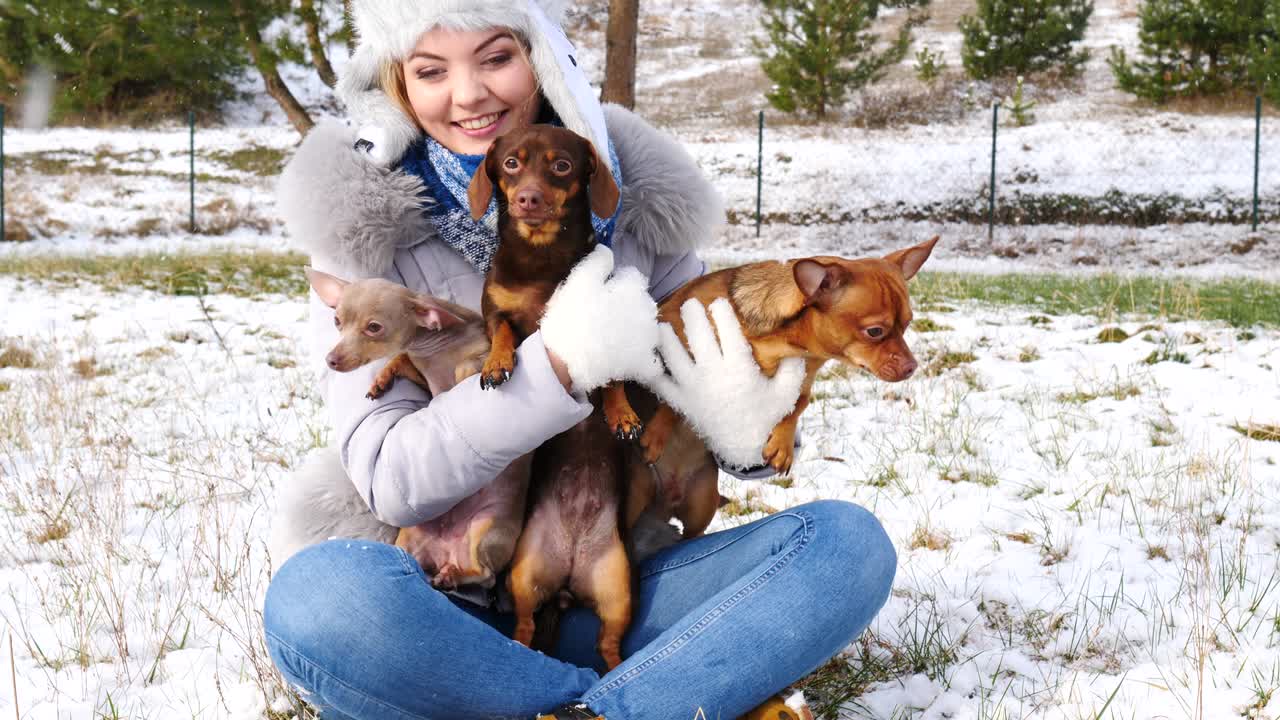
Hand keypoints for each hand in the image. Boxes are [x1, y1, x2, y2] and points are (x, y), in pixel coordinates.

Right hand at [540, 246, 662, 392]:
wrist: (567, 360)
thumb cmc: (571, 316)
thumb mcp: (579, 280)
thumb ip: (598, 261)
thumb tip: (607, 249)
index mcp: (635, 288)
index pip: (630, 277)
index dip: (612, 283)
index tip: (596, 294)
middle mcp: (648, 310)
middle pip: (639, 301)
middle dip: (625, 304)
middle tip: (599, 315)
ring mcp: (647, 338)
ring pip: (644, 326)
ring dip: (633, 328)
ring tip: (607, 336)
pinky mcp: (642, 362)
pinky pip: (648, 359)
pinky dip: (639, 357)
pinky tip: (623, 357)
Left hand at [648, 298, 805, 469]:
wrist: (743, 447)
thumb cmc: (765, 415)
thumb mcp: (786, 393)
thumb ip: (792, 368)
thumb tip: (797, 343)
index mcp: (739, 370)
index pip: (728, 332)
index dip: (722, 313)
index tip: (719, 303)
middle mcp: (714, 376)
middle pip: (698, 337)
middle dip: (693, 316)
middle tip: (691, 304)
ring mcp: (693, 389)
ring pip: (673, 356)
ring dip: (667, 337)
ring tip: (663, 325)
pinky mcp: (681, 402)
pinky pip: (660, 383)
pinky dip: (652, 369)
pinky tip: (649, 356)